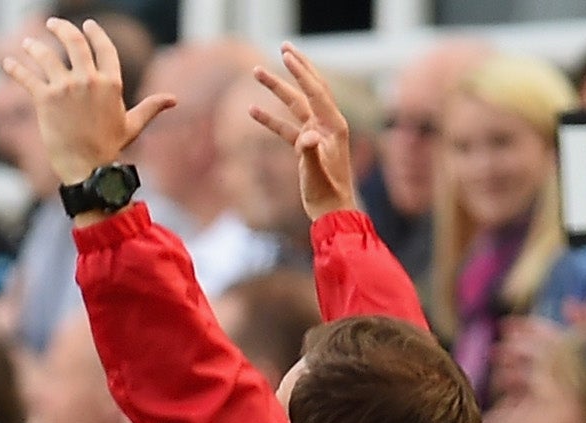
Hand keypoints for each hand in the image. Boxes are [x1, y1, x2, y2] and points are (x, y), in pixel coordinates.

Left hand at [3, 17, 176, 192]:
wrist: (88, 170)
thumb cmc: (110, 149)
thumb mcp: (133, 124)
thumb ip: (151, 107)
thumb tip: (174, 100)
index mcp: (110, 82)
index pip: (103, 47)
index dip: (95, 33)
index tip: (87, 24)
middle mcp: (88, 80)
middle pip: (74, 43)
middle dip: (62, 29)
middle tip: (52, 24)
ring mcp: (66, 88)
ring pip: (47, 57)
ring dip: (35, 47)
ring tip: (28, 43)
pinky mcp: (45, 100)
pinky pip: (27, 78)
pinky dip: (15, 69)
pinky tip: (7, 63)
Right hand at [248, 45, 360, 221]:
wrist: (332, 212)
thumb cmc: (327, 193)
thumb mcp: (317, 173)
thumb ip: (310, 152)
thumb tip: (306, 136)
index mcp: (333, 125)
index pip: (315, 91)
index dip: (300, 72)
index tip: (285, 55)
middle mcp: (326, 125)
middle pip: (308, 89)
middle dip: (295, 68)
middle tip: (282, 47)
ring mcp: (316, 135)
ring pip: (294, 105)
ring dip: (277, 89)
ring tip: (258, 72)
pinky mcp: (306, 147)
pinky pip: (286, 127)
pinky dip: (270, 118)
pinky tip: (252, 110)